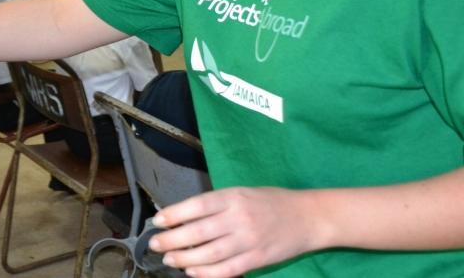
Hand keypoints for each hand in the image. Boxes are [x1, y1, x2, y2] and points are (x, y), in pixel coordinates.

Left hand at [148, 187, 322, 277]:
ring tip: (170, 259)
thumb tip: (183, 216)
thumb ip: (216, 204)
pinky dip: (207, 273)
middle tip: (155, 244)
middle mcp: (240, 218)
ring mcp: (249, 240)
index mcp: (234, 197)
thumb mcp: (242, 193)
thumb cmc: (272, 202)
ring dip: (185, 258)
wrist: (308, 217)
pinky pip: (227, 269)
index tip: (158, 220)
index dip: (174, 214)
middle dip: (173, 239)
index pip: (197, 205)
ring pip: (210, 253)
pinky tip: (192, 272)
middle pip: (199, 231)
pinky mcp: (257, 259)